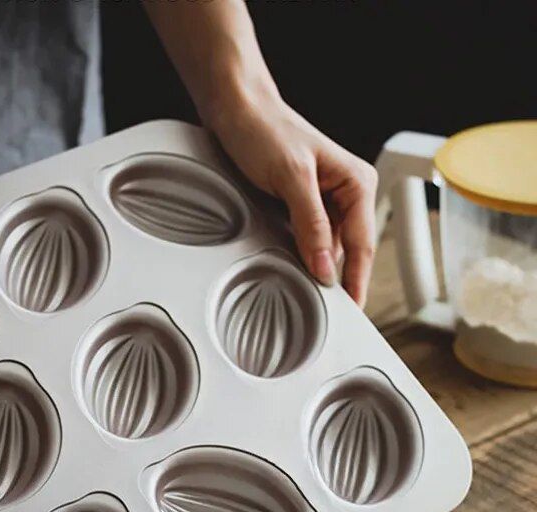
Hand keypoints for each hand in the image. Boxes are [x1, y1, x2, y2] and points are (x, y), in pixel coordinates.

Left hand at [143, 0, 377, 306]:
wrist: (235, 109)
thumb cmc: (264, 131)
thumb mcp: (291, 178)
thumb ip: (311, 225)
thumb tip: (326, 269)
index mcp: (357, 183)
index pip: (362, 245)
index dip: (356, 281)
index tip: (351, 312)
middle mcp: (345, 194)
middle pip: (347, 251)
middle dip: (337, 281)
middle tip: (328, 317)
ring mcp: (323, 202)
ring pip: (325, 249)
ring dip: (315, 270)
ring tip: (308, 298)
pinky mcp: (300, 206)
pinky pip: (306, 241)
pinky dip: (299, 257)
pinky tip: (291, 272)